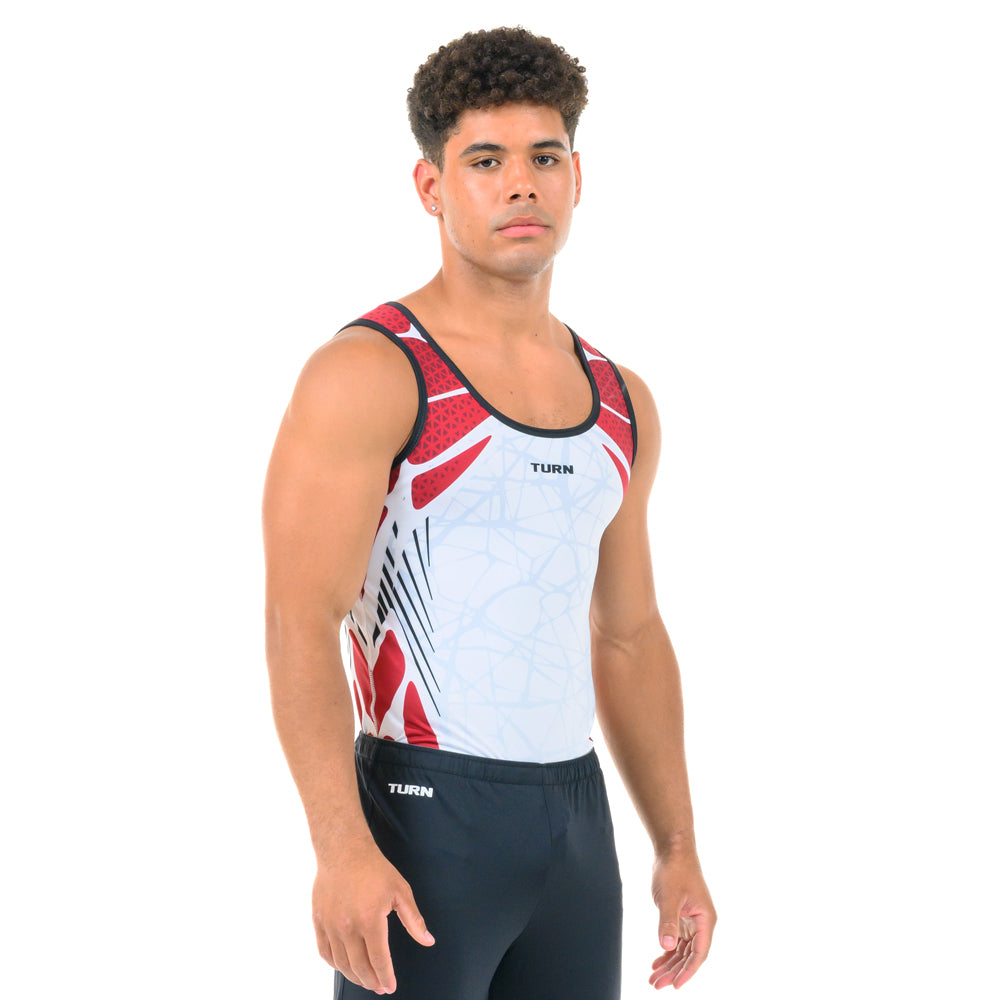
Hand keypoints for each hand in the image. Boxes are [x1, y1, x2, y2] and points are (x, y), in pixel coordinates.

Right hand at [312, 836, 434, 994]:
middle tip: (379, 987)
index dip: (386, 977)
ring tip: (365, 979)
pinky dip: (334, 964)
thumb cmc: (374, 868)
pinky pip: (324, 951)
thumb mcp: (400, 891)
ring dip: (354, 976)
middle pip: (359, 967)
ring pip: (341, 963)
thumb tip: (428, 941)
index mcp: (370, 920)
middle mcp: (347, 926)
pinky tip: (344, 966)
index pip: (379, 960)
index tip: (390, 987)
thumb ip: (413, 920)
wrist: (344, 850)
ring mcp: (330, 925)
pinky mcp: (318, 920)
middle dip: (371, 981)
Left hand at [648, 852, 715, 989]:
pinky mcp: (682, 914)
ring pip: (683, 949)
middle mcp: (702, 922)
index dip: (687, 971)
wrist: (672, 849)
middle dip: (674, 971)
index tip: (675, 986)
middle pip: (690, 955)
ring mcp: (692, 919)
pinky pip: (677, 939)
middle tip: (656, 985)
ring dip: (669, 963)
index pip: (699, 953)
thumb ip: (668, 922)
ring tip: (654, 978)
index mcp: (705, 919)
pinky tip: (657, 960)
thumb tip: (667, 946)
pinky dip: (667, 950)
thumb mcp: (670, 896)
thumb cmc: (674, 870)